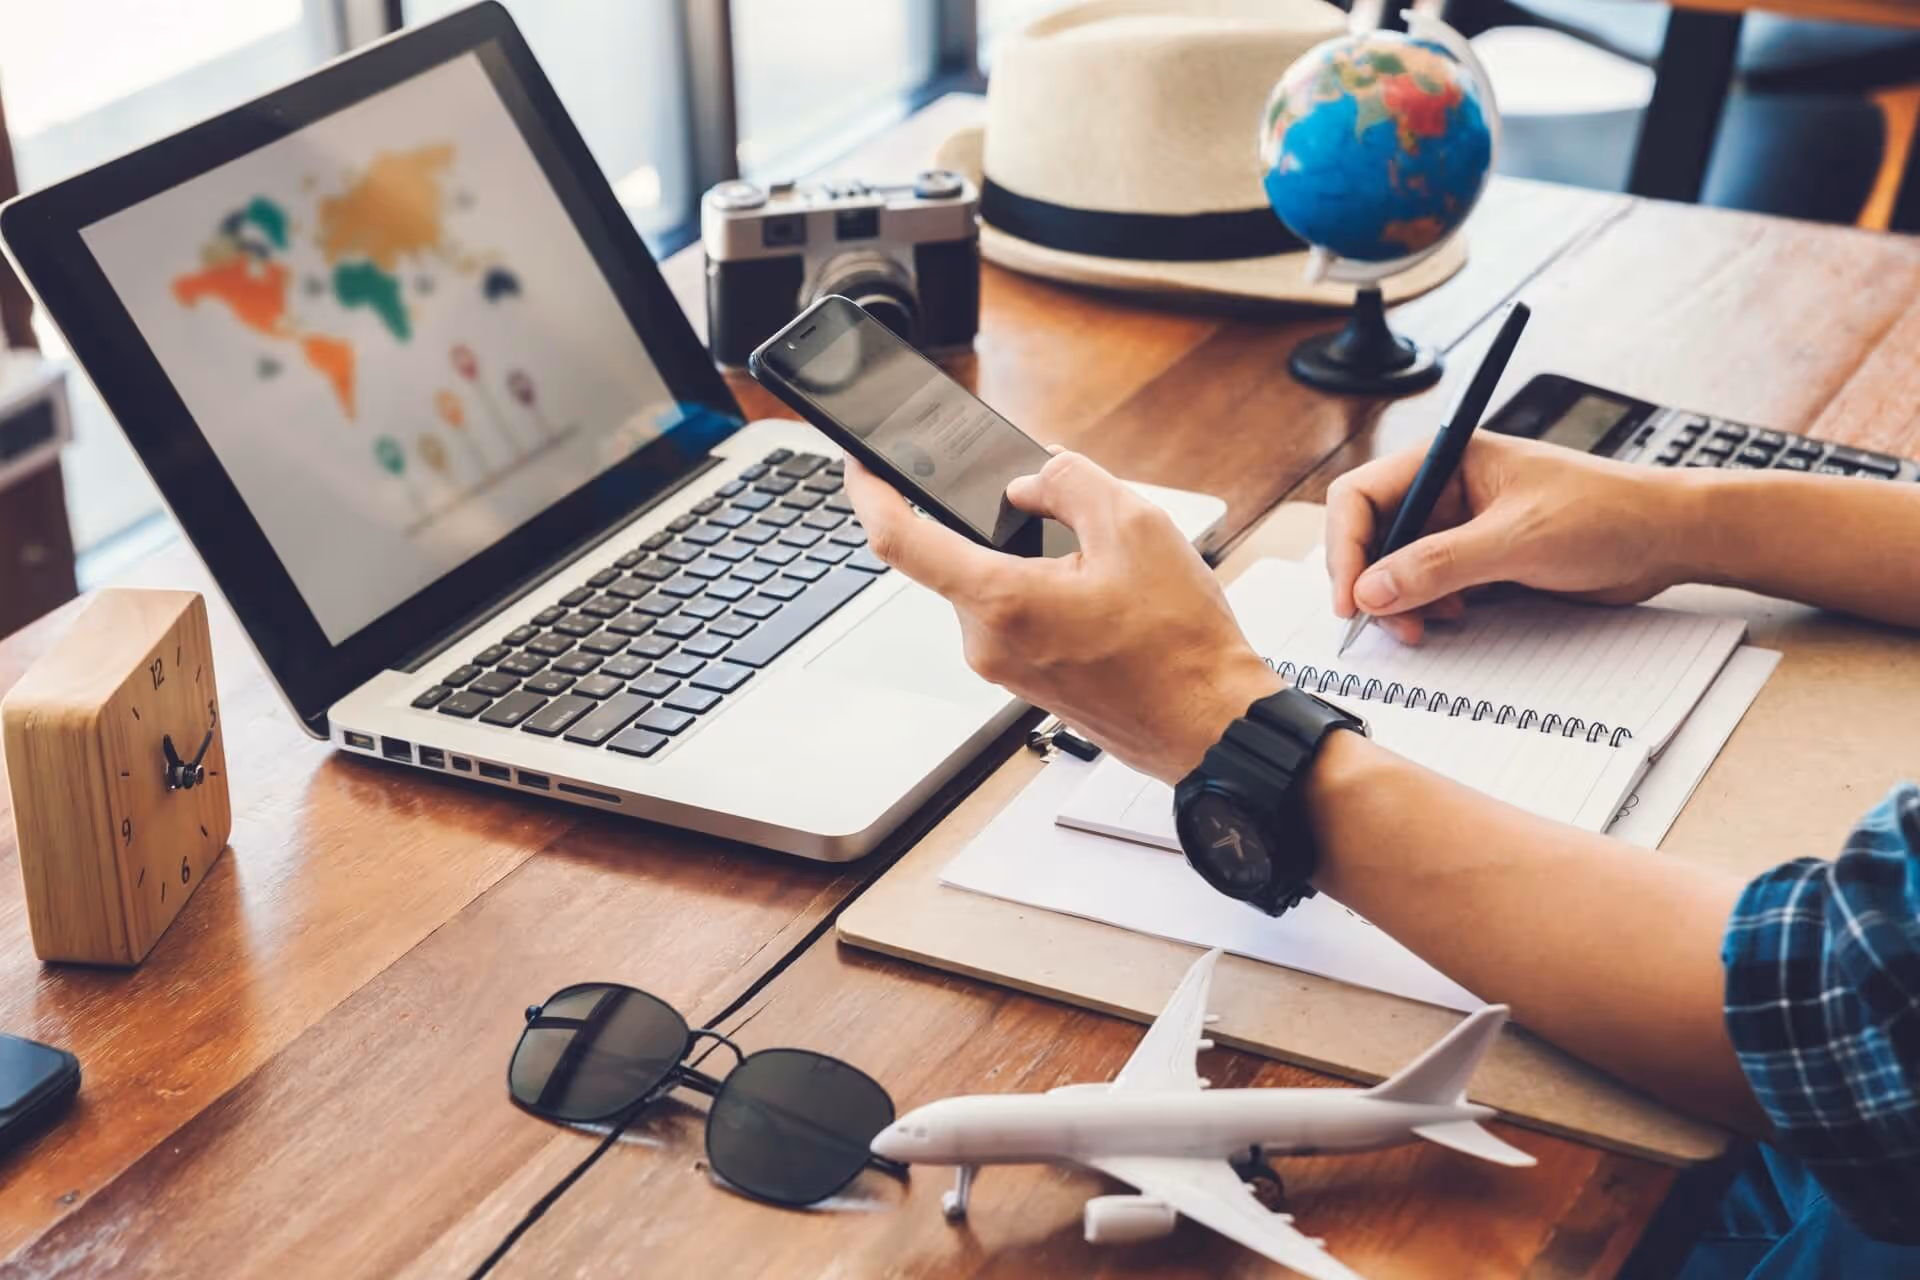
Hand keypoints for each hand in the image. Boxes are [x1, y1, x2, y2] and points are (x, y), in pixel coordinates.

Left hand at [844, 451, 1280, 783]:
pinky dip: (1043, 591)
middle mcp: (986, 642)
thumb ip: (1069, 482)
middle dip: (1002, 522)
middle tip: (1066, 514)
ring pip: (992, 585)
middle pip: (961, 554)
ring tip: (1104, 569)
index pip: (899, 539)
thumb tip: (1029, 480)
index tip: (860, 462)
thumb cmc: (1180, 645)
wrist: (1209, 726)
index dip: (869, 491)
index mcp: (1000, 601)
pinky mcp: (1024, 681)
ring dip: (1032, 560)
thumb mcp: (1136, 526)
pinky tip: (1102, 599)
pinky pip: (1014, 615)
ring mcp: (1002, 668)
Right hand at [1325, 433, 1698, 644]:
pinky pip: (1430, 585)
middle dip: (1373, 583)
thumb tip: (1371, 591)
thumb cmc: (1607, 513)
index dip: (1347, 548)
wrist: (1667, 537)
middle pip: (1372, 536)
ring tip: (1428, 626)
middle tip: (1391, 624)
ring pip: (1397, 567)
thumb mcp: (1516, 540)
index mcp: (1444, 460)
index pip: (1360, 497)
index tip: (1352, 599)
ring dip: (1402, 601)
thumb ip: (1438, 565)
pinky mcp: (1480, 558)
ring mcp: (1460, 525)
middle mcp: (1444, 490)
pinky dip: (1430, 607)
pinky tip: (1457, 617)